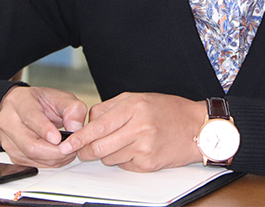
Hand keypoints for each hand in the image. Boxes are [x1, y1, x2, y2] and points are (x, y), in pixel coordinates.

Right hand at [0, 86, 87, 167]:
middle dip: (54, 150)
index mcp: (20, 101)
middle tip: (71, 147)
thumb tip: (75, 128)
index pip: (30, 116)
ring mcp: (8, 140)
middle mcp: (9, 121)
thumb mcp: (61, 97)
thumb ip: (72, 109)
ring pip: (31, 156)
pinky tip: (59, 154)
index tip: (57, 138)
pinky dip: (50, 162)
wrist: (22, 109)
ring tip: (68, 150)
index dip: (44, 129)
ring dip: (55, 158)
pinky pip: (33, 164)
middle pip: (30, 144)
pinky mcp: (13, 155)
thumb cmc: (40, 102)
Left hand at [59, 92, 205, 171]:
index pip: (98, 126)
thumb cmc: (168, 110)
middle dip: (86, 151)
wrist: (197, 127)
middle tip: (83, 151)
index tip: (67, 144)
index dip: (79, 137)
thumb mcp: (139, 98)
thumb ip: (112, 108)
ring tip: (123, 142)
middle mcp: (139, 126)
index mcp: (134, 107)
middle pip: (99, 146)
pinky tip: (136, 150)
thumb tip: (89, 121)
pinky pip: (124, 165)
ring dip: (108, 154)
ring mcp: (144, 146)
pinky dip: (124, 160)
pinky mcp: (149, 163)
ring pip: (109, 157)